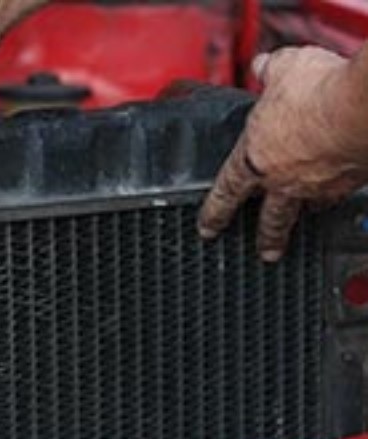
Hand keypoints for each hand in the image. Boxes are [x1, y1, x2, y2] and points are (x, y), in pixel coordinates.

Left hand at [199, 46, 367, 261]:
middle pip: (269, 217)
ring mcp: (319, 185)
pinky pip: (339, 196)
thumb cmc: (319, 90)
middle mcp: (283, 179)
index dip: (213, 211)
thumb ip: (271, 71)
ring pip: (306, 211)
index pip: (225, 191)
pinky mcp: (351, 182)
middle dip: (265, 237)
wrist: (364, 107)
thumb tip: (264, 66)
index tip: (207, 228)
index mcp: (254, 157)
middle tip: (264, 251)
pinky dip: (336, 196)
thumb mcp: (285, 69)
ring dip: (301, 222)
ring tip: (300, 232)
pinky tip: (338, 193)